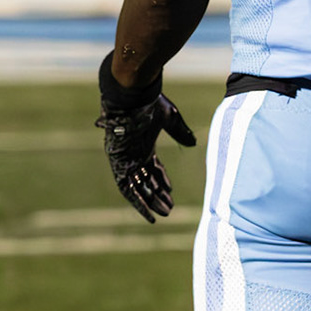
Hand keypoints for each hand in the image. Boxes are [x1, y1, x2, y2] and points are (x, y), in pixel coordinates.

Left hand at [97, 60, 196, 222]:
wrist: (132, 96)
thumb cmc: (150, 103)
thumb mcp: (170, 119)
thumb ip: (180, 132)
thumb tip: (193, 144)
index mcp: (143, 144)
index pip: (151, 167)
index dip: (161, 180)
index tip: (171, 192)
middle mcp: (132, 154)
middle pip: (145, 180)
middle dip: (157, 195)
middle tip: (169, 209)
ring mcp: (125, 159)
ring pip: (137, 187)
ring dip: (149, 201)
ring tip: (164, 214)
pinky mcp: (118, 163)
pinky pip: (126, 189)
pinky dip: (137, 202)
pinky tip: (148, 213)